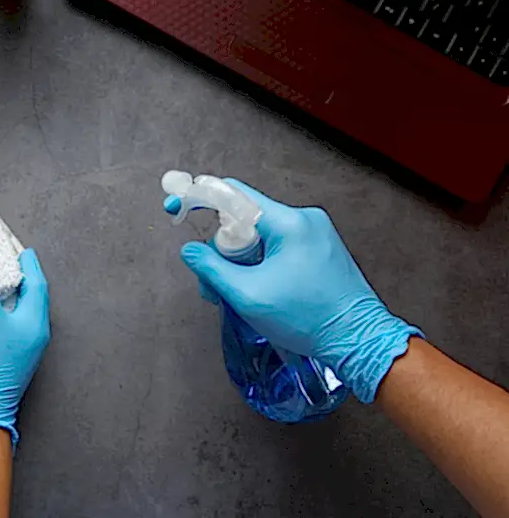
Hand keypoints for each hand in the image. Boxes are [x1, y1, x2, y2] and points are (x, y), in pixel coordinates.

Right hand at [168, 179, 422, 403]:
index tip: (177, 205)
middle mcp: (305, 219)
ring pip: (261, 235)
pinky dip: (261, 263)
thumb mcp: (248, 296)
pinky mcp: (321, 249)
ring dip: (241, 260)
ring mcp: (316, 233)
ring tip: (238, 294)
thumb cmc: (308, 320)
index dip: (199, 197)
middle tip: (214, 282)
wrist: (359, 341)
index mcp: (289, 223)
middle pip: (245, 219)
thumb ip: (212, 269)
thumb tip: (190, 251)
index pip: (234, 194)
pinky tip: (258, 290)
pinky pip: (278, 245)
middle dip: (222, 248)